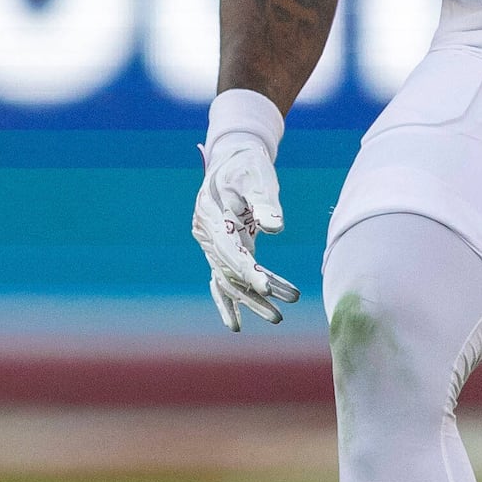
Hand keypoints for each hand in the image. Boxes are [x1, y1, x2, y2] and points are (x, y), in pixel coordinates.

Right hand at [193, 103, 300, 331]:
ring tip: (277, 318)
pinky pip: (225, 276)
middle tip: (277, 316)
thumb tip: (275, 228)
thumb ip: (264, 202)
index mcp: (209, 213)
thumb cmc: (249, 165)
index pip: (228, 248)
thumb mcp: (258, 178)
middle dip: (252, 294)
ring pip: (227, 277)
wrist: (234, 158)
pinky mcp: (221, 247)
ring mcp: (210, 242)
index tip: (267, 288)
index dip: (247, 269)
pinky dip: (234, 298)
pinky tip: (241, 323)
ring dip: (250, 300)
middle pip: (226, 269)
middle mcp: (204, 231)